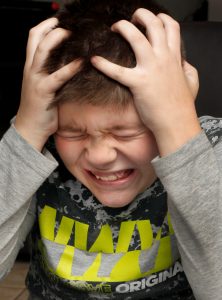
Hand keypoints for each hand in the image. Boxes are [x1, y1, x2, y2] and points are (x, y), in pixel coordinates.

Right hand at [15, 18, 80, 150]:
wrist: (30, 127)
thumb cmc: (40, 108)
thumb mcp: (43, 85)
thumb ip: (52, 73)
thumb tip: (71, 63)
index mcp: (31, 67)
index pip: (33, 38)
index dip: (45, 26)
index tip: (59, 21)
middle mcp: (31, 69)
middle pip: (36, 39)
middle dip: (51, 27)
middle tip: (68, 25)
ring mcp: (36, 79)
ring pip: (42, 51)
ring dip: (57, 39)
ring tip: (72, 34)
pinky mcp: (43, 91)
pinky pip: (57, 76)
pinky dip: (70, 68)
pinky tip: (81, 63)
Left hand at [91, 9, 200, 155]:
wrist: (176, 122)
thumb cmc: (183, 105)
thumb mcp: (192, 81)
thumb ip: (187, 68)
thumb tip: (183, 61)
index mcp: (175, 57)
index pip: (171, 27)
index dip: (161, 18)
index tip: (152, 19)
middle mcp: (163, 58)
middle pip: (153, 24)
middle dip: (141, 14)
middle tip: (131, 19)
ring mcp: (151, 69)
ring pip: (136, 37)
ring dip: (123, 27)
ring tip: (115, 28)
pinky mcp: (138, 83)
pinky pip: (117, 71)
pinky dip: (104, 64)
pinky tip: (94, 60)